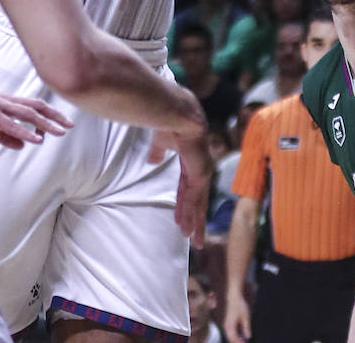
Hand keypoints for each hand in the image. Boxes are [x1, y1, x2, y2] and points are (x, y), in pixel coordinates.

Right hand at [0, 90, 71, 148]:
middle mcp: (5, 101)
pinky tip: (36, 140)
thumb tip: (23, 145)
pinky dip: (25, 132)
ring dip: (46, 123)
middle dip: (54, 115)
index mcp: (4, 102)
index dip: (48, 114)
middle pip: (36, 106)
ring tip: (61, 132)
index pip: (32, 106)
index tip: (60, 124)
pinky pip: (11, 125)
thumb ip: (5, 136)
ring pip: (28, 114)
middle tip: (70, 124)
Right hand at [149, 124, 211, 247]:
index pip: (188, 187)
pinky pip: (194, 199)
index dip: (185, 203)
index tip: (182, 218)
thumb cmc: (169, 122)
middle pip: (197, 200)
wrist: (178, 113)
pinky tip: (187, 227)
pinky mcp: (200, 174)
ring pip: (198, 204)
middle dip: (195, 219)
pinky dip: (191, 214)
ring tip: (192, 240)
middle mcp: (199, 168)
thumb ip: (158, 153)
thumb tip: (152, 161)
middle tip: (195, 238)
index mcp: (190, 160)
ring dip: (194, 222)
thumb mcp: (161, 142)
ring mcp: (202, 172)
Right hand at [226, 293, 252, 342]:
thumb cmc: (240, 305)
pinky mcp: (227, 322)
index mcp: (230, 325)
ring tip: (242, 341)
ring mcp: (226, 324)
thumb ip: (246, 327)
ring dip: (235, 340)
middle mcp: (226, 326)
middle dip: (236, 342)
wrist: (233, 297)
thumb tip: (248, 336)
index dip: (239, 342)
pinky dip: (234, 336)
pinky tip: (240, 336)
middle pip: (230, 338)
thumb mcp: (245, 316)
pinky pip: (229, 332)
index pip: (233, 338)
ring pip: (229, 336)